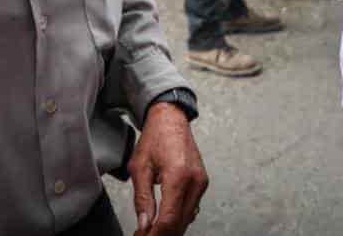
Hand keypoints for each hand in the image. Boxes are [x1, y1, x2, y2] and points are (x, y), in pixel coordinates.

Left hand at [129, 104, 208, 235]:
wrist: (171, 119)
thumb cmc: (156, 137)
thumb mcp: (140, 168)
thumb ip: (143, 199)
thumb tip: (144, 224)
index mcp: (178, 175)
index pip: (168, 219)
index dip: (155, 234)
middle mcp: (195, 180)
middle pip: (180, 223)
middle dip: (161, 234)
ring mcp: (201, 182)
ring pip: (187, 218)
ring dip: (169, 228)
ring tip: (149, 230)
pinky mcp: (202, 182)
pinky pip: (191, 208)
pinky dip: (178, 218)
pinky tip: (163, 220)